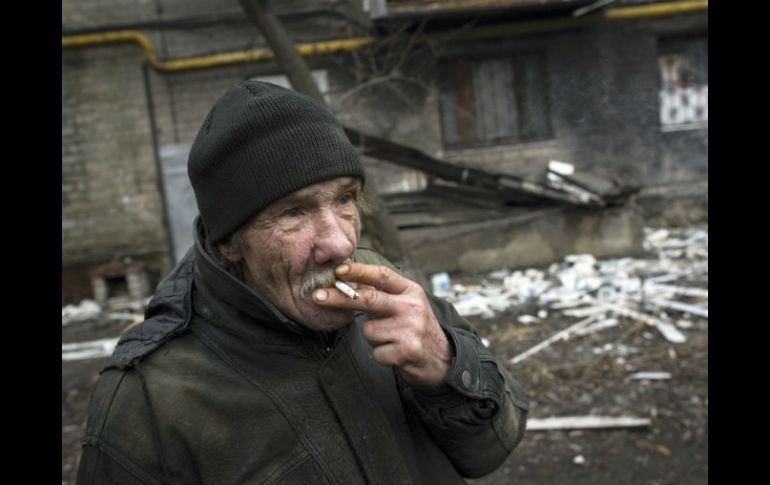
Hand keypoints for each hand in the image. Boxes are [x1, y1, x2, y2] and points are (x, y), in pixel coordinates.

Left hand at [312, 262, 452, 384]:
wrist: (441, 358)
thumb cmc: (415, 327)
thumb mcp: (406, 303)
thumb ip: (381, 293)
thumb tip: (347, 281)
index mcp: (410, 290)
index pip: (382, 275)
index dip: (358, 271)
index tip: (338, 269)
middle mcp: (412, 307)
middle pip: (368, 299)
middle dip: (339, 297)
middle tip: (316, 296)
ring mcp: (410, 329)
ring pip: (368, 331)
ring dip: (374, 337)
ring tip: (391, 339)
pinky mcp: (407, 350)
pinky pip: (375, 351)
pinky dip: (381, 355)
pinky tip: (395, 353)